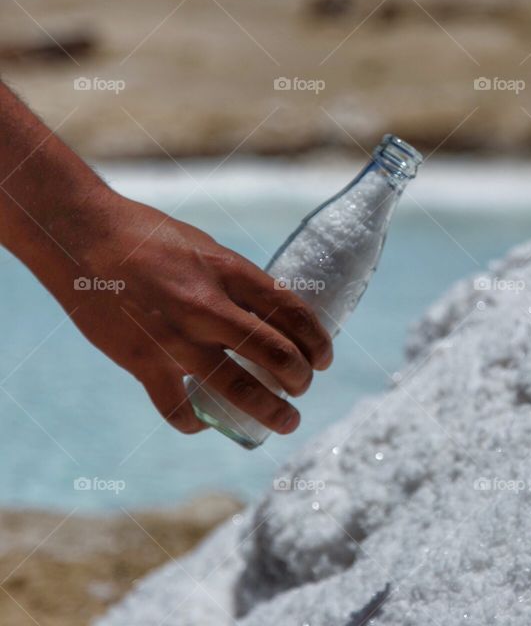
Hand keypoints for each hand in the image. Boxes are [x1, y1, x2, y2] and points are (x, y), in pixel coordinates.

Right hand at [44, 189, 332, 433]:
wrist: (80, 234)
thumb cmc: (148, 236)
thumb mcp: (208, 248)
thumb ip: (239, 283)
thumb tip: (274, 316)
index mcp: (230, 271)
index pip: (293, 312)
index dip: (318, 341)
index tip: (324, 358)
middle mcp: (208, 306)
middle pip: (277, 354)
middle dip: (301, 379)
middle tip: (304, 386)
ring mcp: (175, 338)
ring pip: (238, 389)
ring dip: (272, 411)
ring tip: (286, 420)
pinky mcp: (141, 361)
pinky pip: (178, 408)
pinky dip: (196, 422)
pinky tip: (205, 423)